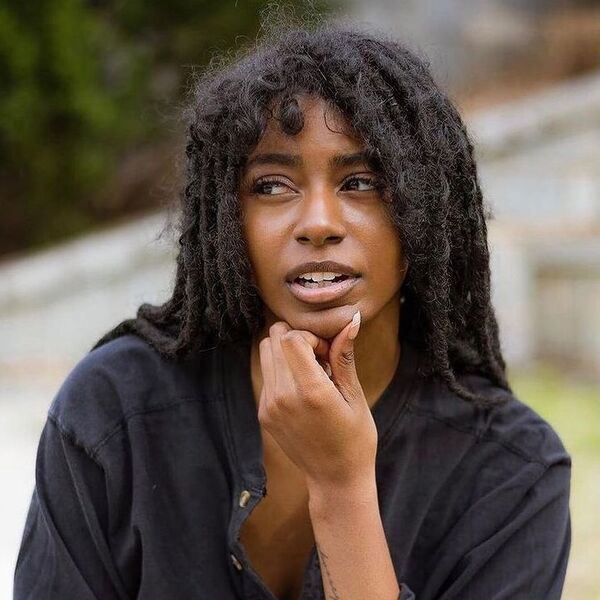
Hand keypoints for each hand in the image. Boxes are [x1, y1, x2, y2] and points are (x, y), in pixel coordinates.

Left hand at [257, 311, 377, 491]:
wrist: (335, 480)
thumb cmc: (355, 439)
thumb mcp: (355, 396)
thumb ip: (345, 357)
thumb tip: (352, 320)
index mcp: (310, 392)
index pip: (290, 338)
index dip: (309, 336)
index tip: (326, 353)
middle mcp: (283, 397)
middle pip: (272, 340)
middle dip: (296, 339)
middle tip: (319, 360)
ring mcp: (269, 406)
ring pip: (265, 353)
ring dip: (286, 352)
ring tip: (310, 373)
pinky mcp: (263, 413)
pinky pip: (266, 375)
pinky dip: (281, 371)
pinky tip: (302, 390)